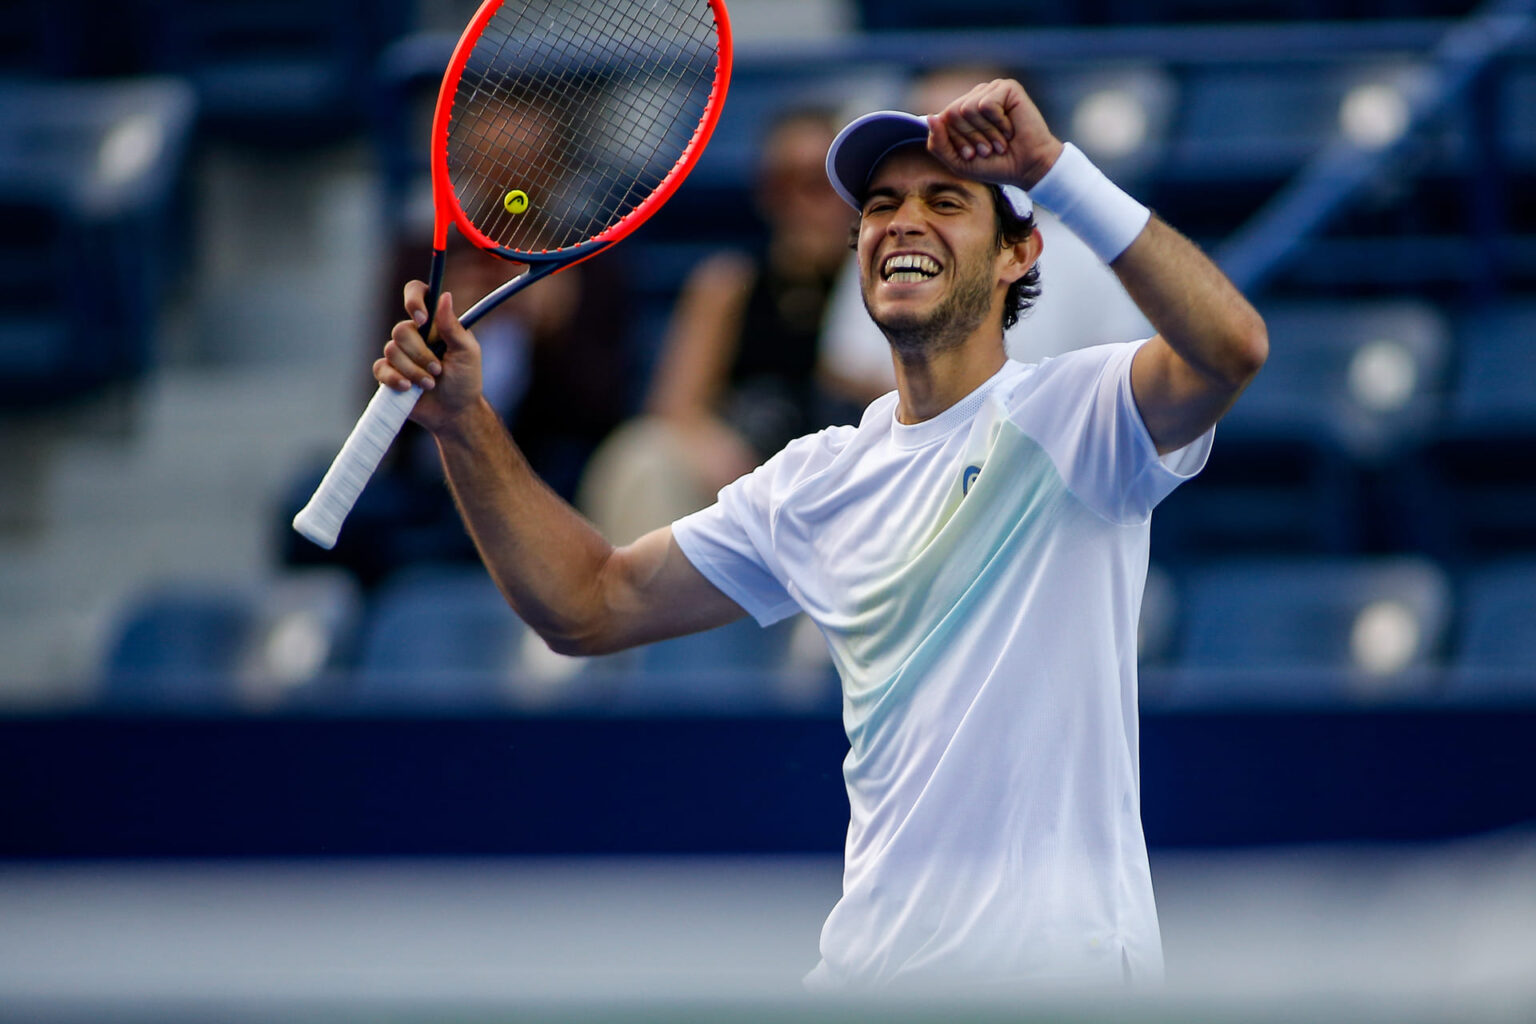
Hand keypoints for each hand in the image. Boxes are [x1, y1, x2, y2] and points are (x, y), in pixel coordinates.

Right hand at [375, 281, 484, 431]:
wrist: (455, 412)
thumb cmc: (465, 380)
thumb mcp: (467, 352)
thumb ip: (453, 327)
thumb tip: (445, 297)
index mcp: (433, 324)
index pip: (417, 294)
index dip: (413, 299)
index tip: (422, 319)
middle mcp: (414, 335)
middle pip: (401, 330)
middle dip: (420, 354)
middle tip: (438, 369)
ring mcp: (400, 354)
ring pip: (391, 350)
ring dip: (413, 371)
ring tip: (431, 384)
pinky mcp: (389, 373)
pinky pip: (381, 368)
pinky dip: (396, 379)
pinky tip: (409, 389)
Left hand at [924, 78, 1064, 190]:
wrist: (1028, 168)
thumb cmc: (994, 165)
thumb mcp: (958, 162)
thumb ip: (938, 144)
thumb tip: (930, 117)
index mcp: (961, 112)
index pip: (941, 120)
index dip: (956, 142)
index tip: (972, 155)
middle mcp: (974, 97)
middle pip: (952, 113)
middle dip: (969, 138)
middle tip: (987, 149)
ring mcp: (990, 90)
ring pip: (967, 109)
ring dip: (985, 133)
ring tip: (1000, 141)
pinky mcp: (1007, 88)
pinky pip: (987, 105)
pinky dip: (998, 123)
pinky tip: (1010, 129)